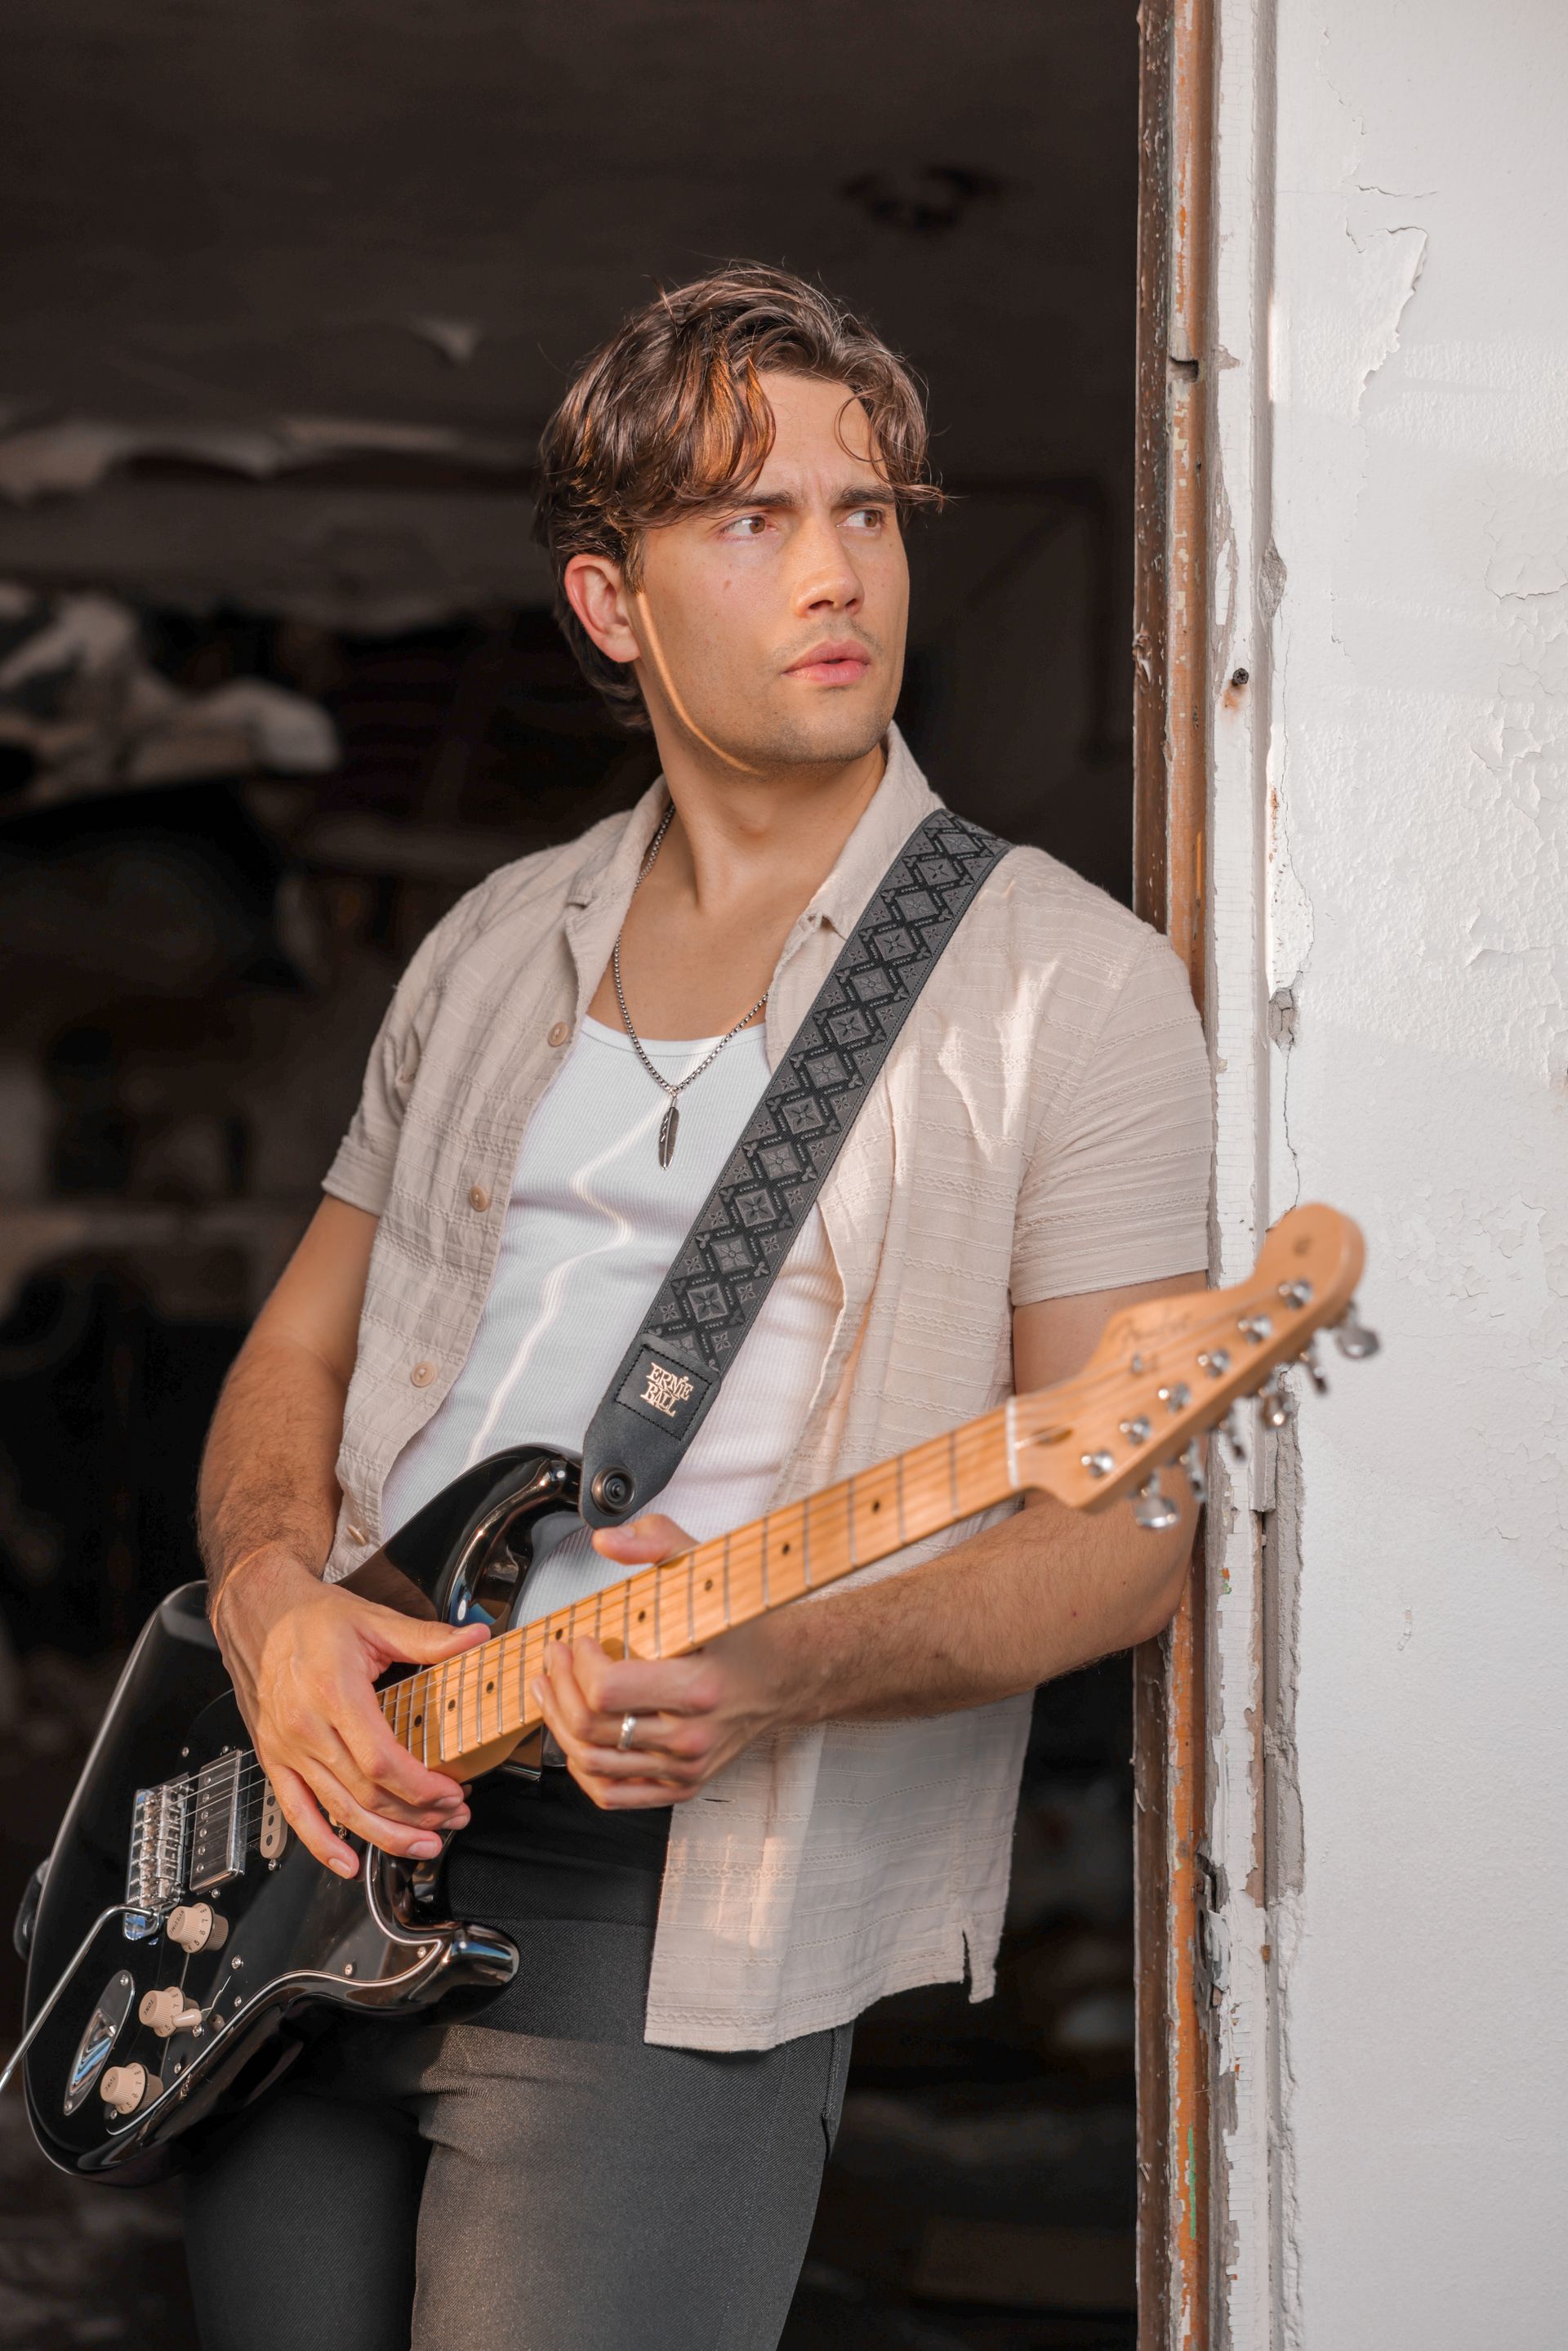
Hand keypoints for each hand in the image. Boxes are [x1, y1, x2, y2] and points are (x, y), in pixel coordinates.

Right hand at [212, 1548, 489, 1875]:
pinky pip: (295, 1813)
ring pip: (338, 1810)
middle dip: (414, 1815)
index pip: (381, 1761)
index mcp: (333, 1693)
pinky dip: (320, 1845)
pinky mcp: (274, 1760)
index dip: (419, 1787)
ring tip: (423, 1845)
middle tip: (452, 1817)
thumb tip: (477, 1638)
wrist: (259, 1614)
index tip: (451, 1792)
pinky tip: (347, 1863)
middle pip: (365, 1793)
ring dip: (384, 1836)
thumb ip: (428, 1637)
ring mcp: (287, 1749)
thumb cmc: (313, 1618)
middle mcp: (305, 1728)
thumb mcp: (374, 1619)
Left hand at [533, 1514, 803, 1808]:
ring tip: (551, 1691)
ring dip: (558, 1724)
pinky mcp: (683, 1783)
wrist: (791, 1673)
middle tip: (557, 1658)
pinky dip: (583, 1768)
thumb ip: (657, 1542)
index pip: (608, 1691)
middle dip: (559, 1687)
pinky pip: (614, 1793)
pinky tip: (574, 1736)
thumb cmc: (749, 1628)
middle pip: (591, 1729)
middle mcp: (693, 1736)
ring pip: (593, 1763)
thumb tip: (607, 1541)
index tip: (582, 1640)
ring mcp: (687, 1766)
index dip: (580, 1664)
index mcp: (700, 1687)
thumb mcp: (710, 1571)